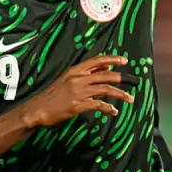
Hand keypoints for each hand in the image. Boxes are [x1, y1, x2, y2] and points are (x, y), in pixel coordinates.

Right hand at [20, 55, 136, 127]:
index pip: (97, 61)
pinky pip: (99, 105)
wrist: (38, 108)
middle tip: (133, 81)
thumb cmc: (52, 95)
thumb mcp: (67, 79)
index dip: (112, 60)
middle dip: (121, 78)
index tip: (124, 61)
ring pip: (105, 90)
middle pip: (105, 75)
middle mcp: (78, 79)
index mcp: (75, 71)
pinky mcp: (78, 105)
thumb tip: (103, 68)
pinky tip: (113, 111)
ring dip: (119, 94)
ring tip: (129, 98)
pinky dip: (108, 108)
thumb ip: (84, 74)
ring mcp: (79, 92)